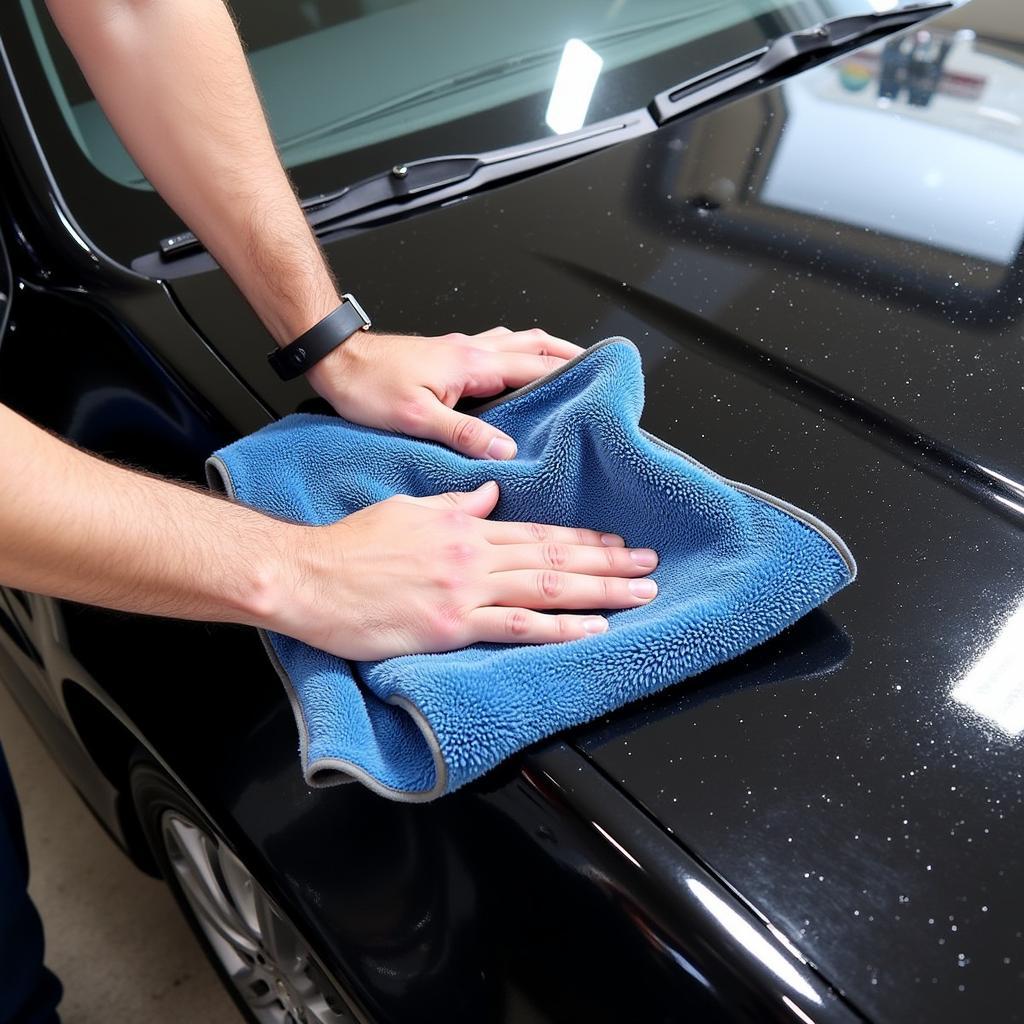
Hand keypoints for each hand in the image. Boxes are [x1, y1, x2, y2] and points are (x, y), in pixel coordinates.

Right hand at [272, 482, 657, 659]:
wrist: (310, 576)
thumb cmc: (351, 544)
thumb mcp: (409, 509)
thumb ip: (456, 504)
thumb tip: (491, 493)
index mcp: (465, 526)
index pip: (537, 531)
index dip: (583, 538)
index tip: (616, 543)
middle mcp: (473, 555)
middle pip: (554, 556)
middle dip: (608, 563)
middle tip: (649, 567)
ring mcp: (465, 590)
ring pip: (547, 587)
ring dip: (600, 592)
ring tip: (639, 595)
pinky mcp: (451, 625)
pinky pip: (516, 626)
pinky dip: (558, 628)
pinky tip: (591, 630)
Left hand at [305, 327, 582, 459]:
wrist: (336, 359)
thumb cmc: (368, 385)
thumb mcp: (416, 418)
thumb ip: (464, 433)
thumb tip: (505, 448)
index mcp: (472, 364)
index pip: (535, 366)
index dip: (570, 373)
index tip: (598, 380)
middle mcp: (471, 350)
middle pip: (534, 345)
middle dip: (568, 354)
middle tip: (596, 365)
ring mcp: (460, 348)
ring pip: (516, 340)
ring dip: (545, 348)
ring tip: (567, 361)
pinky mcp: (446, 354)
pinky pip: (494, 346)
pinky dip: (517, 351)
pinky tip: (514, 364)